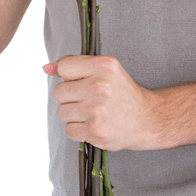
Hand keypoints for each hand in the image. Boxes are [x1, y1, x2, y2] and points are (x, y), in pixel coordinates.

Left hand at [43, 55, 162, 150]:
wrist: (148, 120)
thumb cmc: (123, 94)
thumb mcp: (105, 70)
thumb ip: (75, 65)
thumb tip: (47, 68)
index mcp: (104, 66)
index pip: (64, 67)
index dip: (69, 76)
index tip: (81, 82)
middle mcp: (100, 86)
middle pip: (58, 92)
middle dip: (70, 97)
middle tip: (88, 100)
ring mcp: (97, 110)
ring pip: (61, 112)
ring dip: (73, 115)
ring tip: (91, 113)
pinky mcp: (95, 131)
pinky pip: (68, 130)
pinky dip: (78, 130)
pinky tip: (93, 124)